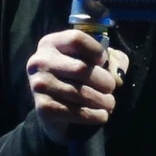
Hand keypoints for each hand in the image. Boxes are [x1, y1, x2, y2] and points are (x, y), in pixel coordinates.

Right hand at [27, 29, 129, 143]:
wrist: (55, 110)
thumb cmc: (79, 79)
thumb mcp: (97, 62)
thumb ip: (113, 59)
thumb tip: (116, 76)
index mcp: (50, 44)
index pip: (77, 39)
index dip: (97, 51)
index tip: (103, 62)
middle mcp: (40, 62)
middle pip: (82, 69)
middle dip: (105, 82)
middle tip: (111, 89)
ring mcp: (38, 85)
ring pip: (82, 93)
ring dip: (104, 101)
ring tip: (109, 103)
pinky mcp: (43, 108)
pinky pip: (78, 112)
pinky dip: (96, 115)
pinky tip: (101, 114)